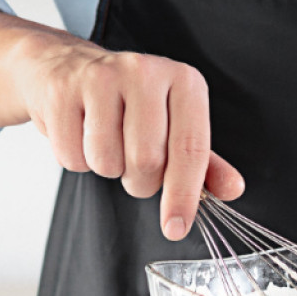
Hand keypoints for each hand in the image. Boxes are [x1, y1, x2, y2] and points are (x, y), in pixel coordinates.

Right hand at [11, 32, 244, 240]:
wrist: (65, 67)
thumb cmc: (127, 102)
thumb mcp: (172, 123)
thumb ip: (203, 161)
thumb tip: (233, 189)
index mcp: (183, 80)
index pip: (191, 149)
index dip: (184, 196)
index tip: (177, 228)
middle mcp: (145, 71)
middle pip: (147, 161)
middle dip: (138, 181)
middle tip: (132, 164)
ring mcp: (101, 77)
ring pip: (107, 162)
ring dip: (105, 168)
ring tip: (104, 142)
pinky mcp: (62, 91)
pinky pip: (71, 156)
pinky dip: (74, 158)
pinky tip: (78, 132)